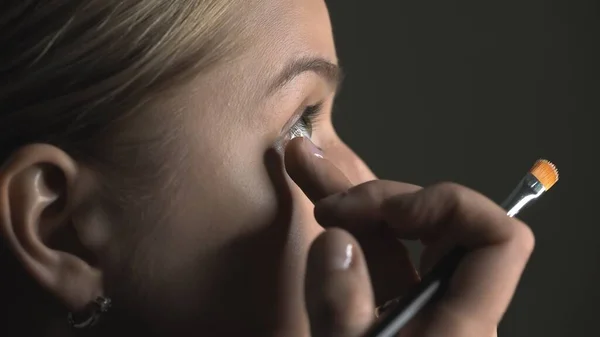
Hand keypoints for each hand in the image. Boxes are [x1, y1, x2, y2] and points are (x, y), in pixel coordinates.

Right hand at [285, 137, 534, 336]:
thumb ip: (342, 305)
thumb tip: (335, 239)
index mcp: (461, 321)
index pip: (497, 239)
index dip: (452, 204)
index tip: (395, 209)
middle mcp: (447, 305)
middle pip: (435, 224)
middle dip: (376, 194)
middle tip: (319, 176)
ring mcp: (418, 305)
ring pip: (396, 239)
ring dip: (349, 201)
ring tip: (305, 167)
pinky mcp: (392, 309)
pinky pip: (376, 260)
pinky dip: (346, 233)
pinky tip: (318, 204)